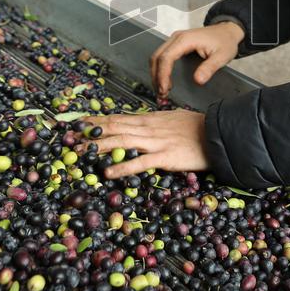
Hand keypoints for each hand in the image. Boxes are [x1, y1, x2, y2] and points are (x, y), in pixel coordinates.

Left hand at [80, 110, 209, 178]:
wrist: (218, 133)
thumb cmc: (198, 128)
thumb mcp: (173, 119)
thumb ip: (156, 122)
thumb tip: (141, 124)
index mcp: (151, 119)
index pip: (119, 118)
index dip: (98, 120)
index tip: (80, 123)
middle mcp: (149, 127)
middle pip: (115, 128)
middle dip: (92, 133)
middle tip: (71, 137)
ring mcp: (156, 141)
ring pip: (122, 142)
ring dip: (100, 147)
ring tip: (82, 153)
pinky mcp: (165, 156)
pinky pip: (140, 162)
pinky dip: (123, 167)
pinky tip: (108, 172)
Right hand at [150, 21, 243, 98]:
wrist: (227, 31)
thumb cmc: (224, 40)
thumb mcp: (222, 56)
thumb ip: (209, 68)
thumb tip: (198, 80)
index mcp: (186, 39)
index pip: (166, 57)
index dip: (162, 74)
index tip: (164, 88)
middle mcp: (177, 37)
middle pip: (157, 57)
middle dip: (156, 76)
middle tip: (161, 93)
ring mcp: (175, 40)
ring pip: (157, 56)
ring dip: (156, 73)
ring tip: (162, 89)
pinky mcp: (176, 44)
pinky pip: (162, 56)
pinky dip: (160, 68)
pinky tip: (164, 80)